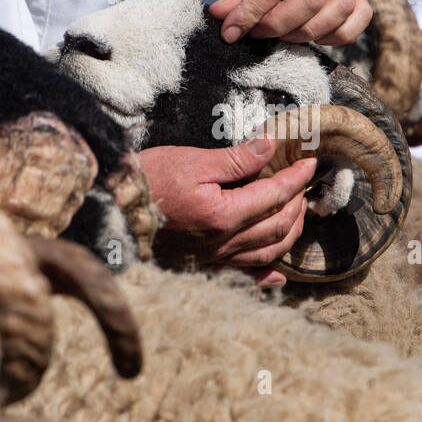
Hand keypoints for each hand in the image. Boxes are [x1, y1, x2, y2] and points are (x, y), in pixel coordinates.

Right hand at [140, 135, 316, 287]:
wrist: (111, 210)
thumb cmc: (148, 180)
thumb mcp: (192, 161)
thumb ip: (235, 159)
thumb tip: (270, 147)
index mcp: (222, 214)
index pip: (273, 196)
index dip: (296, 179)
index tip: (310, 164)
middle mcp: (222, 242)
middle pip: (277, 227)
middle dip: (297, 204)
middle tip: (303, 184)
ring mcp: (213, 257)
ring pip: (266, 252)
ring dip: (289, 233)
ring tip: (298, 213)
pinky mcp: (202, 264)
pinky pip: (243, 274)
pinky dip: (266, 275)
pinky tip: (278, 274)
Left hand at [209, 0, 371, 46]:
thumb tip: (222, 18)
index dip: (250, 13)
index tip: (231, 31)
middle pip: (310, 1)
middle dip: (277, 25)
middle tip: (254, 31)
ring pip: (338, 11)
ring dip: (305, 32)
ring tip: (281, 32)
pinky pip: (358, 16)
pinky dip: (337, 34)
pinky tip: (311, 32)